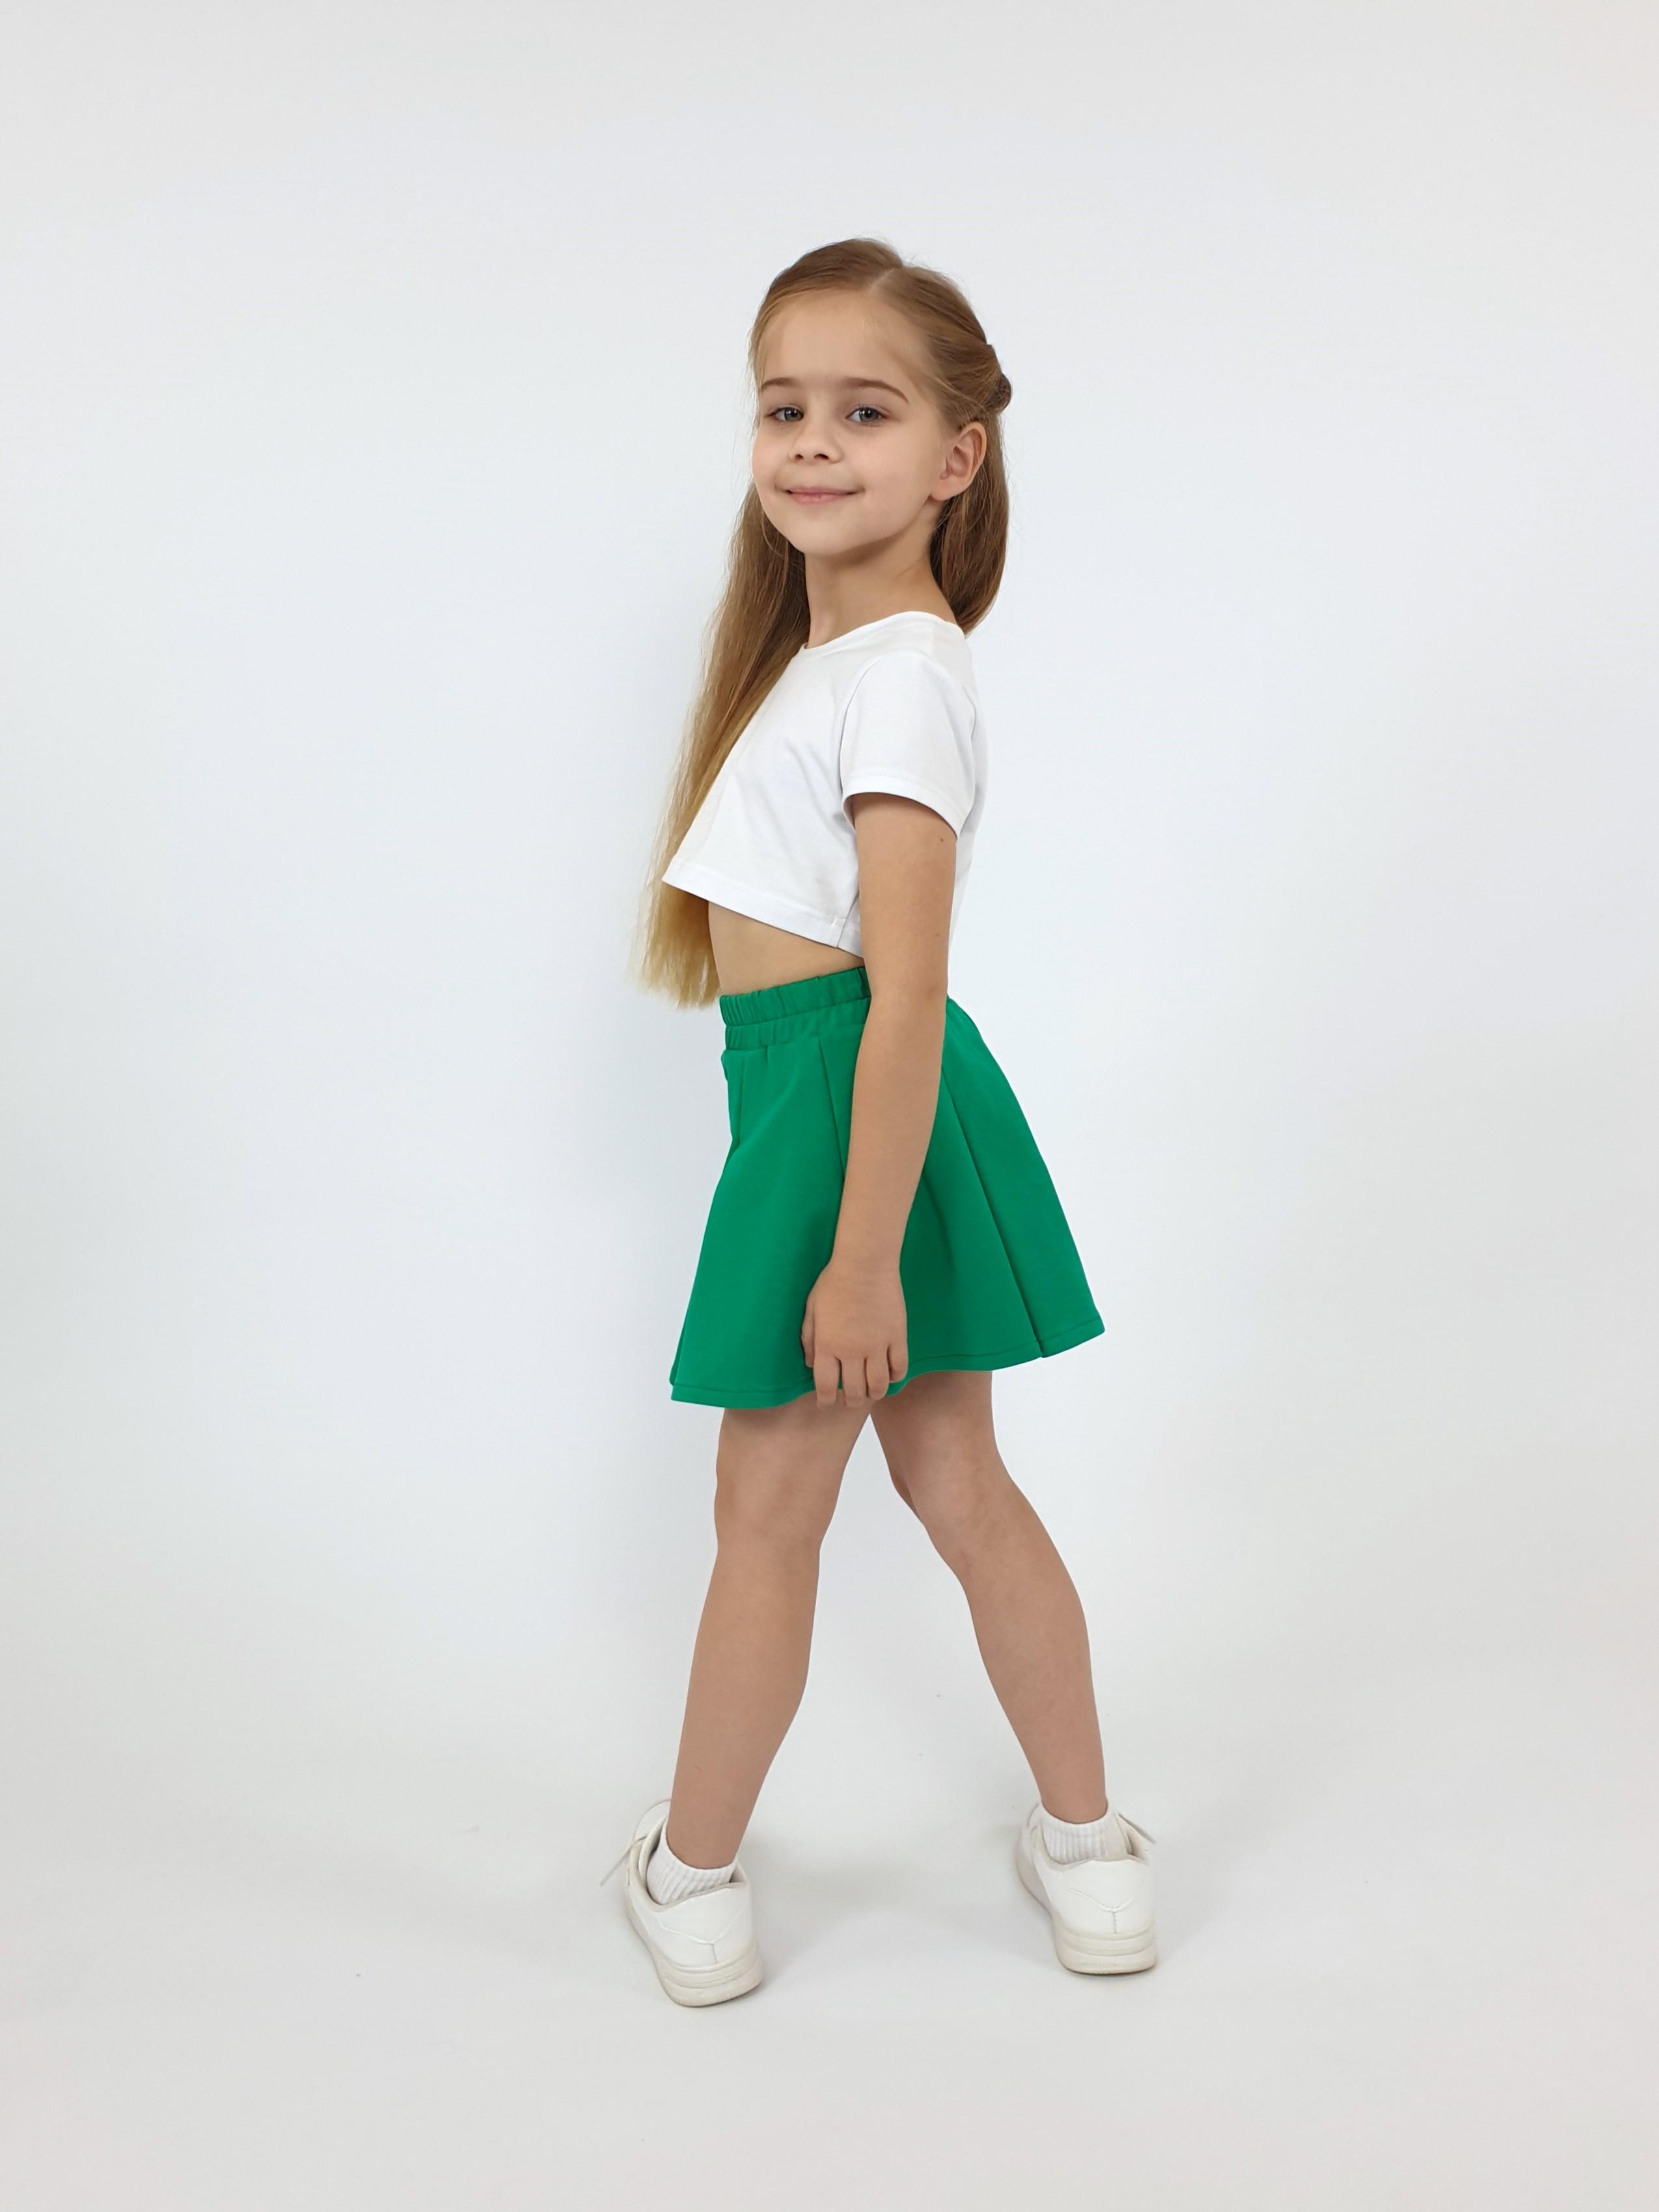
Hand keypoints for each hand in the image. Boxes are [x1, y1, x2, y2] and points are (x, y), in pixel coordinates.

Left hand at [800, 1257, 908, 1407]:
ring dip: (874, 1394)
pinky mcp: (897, 1337)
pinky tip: (890, 1377)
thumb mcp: (811, 1309)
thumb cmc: (834, 1282)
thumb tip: (809, 1364)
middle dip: (851, 1401)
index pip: (826, 1385)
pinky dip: (895, 1378)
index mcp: (827, 1345)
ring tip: (871, 1393)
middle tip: (851, 1400)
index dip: (826, 1400)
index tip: (827, 1403)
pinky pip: (899, 1368)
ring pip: (878, 1385)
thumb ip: (808, 1338)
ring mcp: (877, 1346)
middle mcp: (851, 1351)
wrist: (865, 1264)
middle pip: (854, 1391)